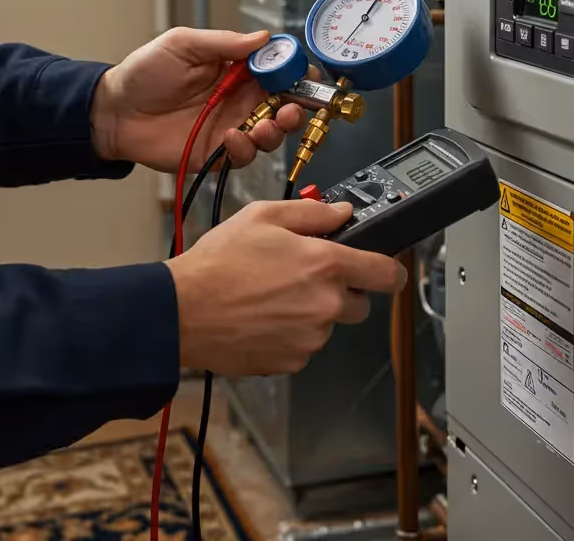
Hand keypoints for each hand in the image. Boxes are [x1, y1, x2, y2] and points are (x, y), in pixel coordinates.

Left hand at [91, 28, 311, 172]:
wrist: (114, 112)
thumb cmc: (143, 74)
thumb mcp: (183, 44)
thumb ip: (224, 43)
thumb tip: (263, 38)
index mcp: (235, 70)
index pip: (277, 70)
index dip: (295, 72)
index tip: (304, 73)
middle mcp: (239, 99)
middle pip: (284, 104)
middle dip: (296, 107)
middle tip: (291, 107)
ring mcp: (230, 126)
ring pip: (272, 133)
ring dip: (277, 130)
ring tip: (266, 124)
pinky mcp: (218, 153)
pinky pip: (245, 155)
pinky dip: (246, 148)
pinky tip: (231, 136)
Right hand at [165, 200, 407, 375]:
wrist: (182, 312)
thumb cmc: (218, 265)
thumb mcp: (262, 217)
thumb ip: (311, 213)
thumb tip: (341, 213)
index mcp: (327, 265)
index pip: (386, 274)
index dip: (391, 271)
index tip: (387, 271)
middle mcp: (326, 305)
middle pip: (359, 304)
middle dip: (341, 291)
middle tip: (304, 277)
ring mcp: (311, 337)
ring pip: (327, 325)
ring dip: (311, 313)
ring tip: (271, 296)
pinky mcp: (292, 360)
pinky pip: (304, 345)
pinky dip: (290, 334)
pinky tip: (262, 317)